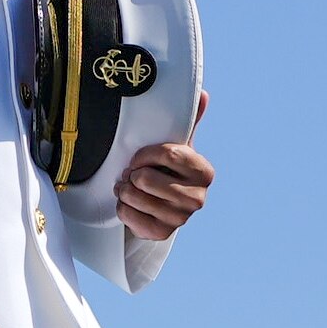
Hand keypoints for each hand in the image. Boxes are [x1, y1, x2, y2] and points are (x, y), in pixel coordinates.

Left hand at [118, 118, 213, 239]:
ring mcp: (181, 218)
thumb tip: (202, 94)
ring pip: (133, 195)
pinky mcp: (160, 233)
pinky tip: (131, 204)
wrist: (158, 203)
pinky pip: (126, 215)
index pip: (168, 153)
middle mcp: (198, 197)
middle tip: (134, 175)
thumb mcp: (176, 145)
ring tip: (130, 187)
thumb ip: (188, 120)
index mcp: (204, 171)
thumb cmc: (165, 169)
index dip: (145, 154)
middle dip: (133, 174)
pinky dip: (122, 207)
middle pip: (146, 178)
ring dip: (124, 190)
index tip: (139, 157)